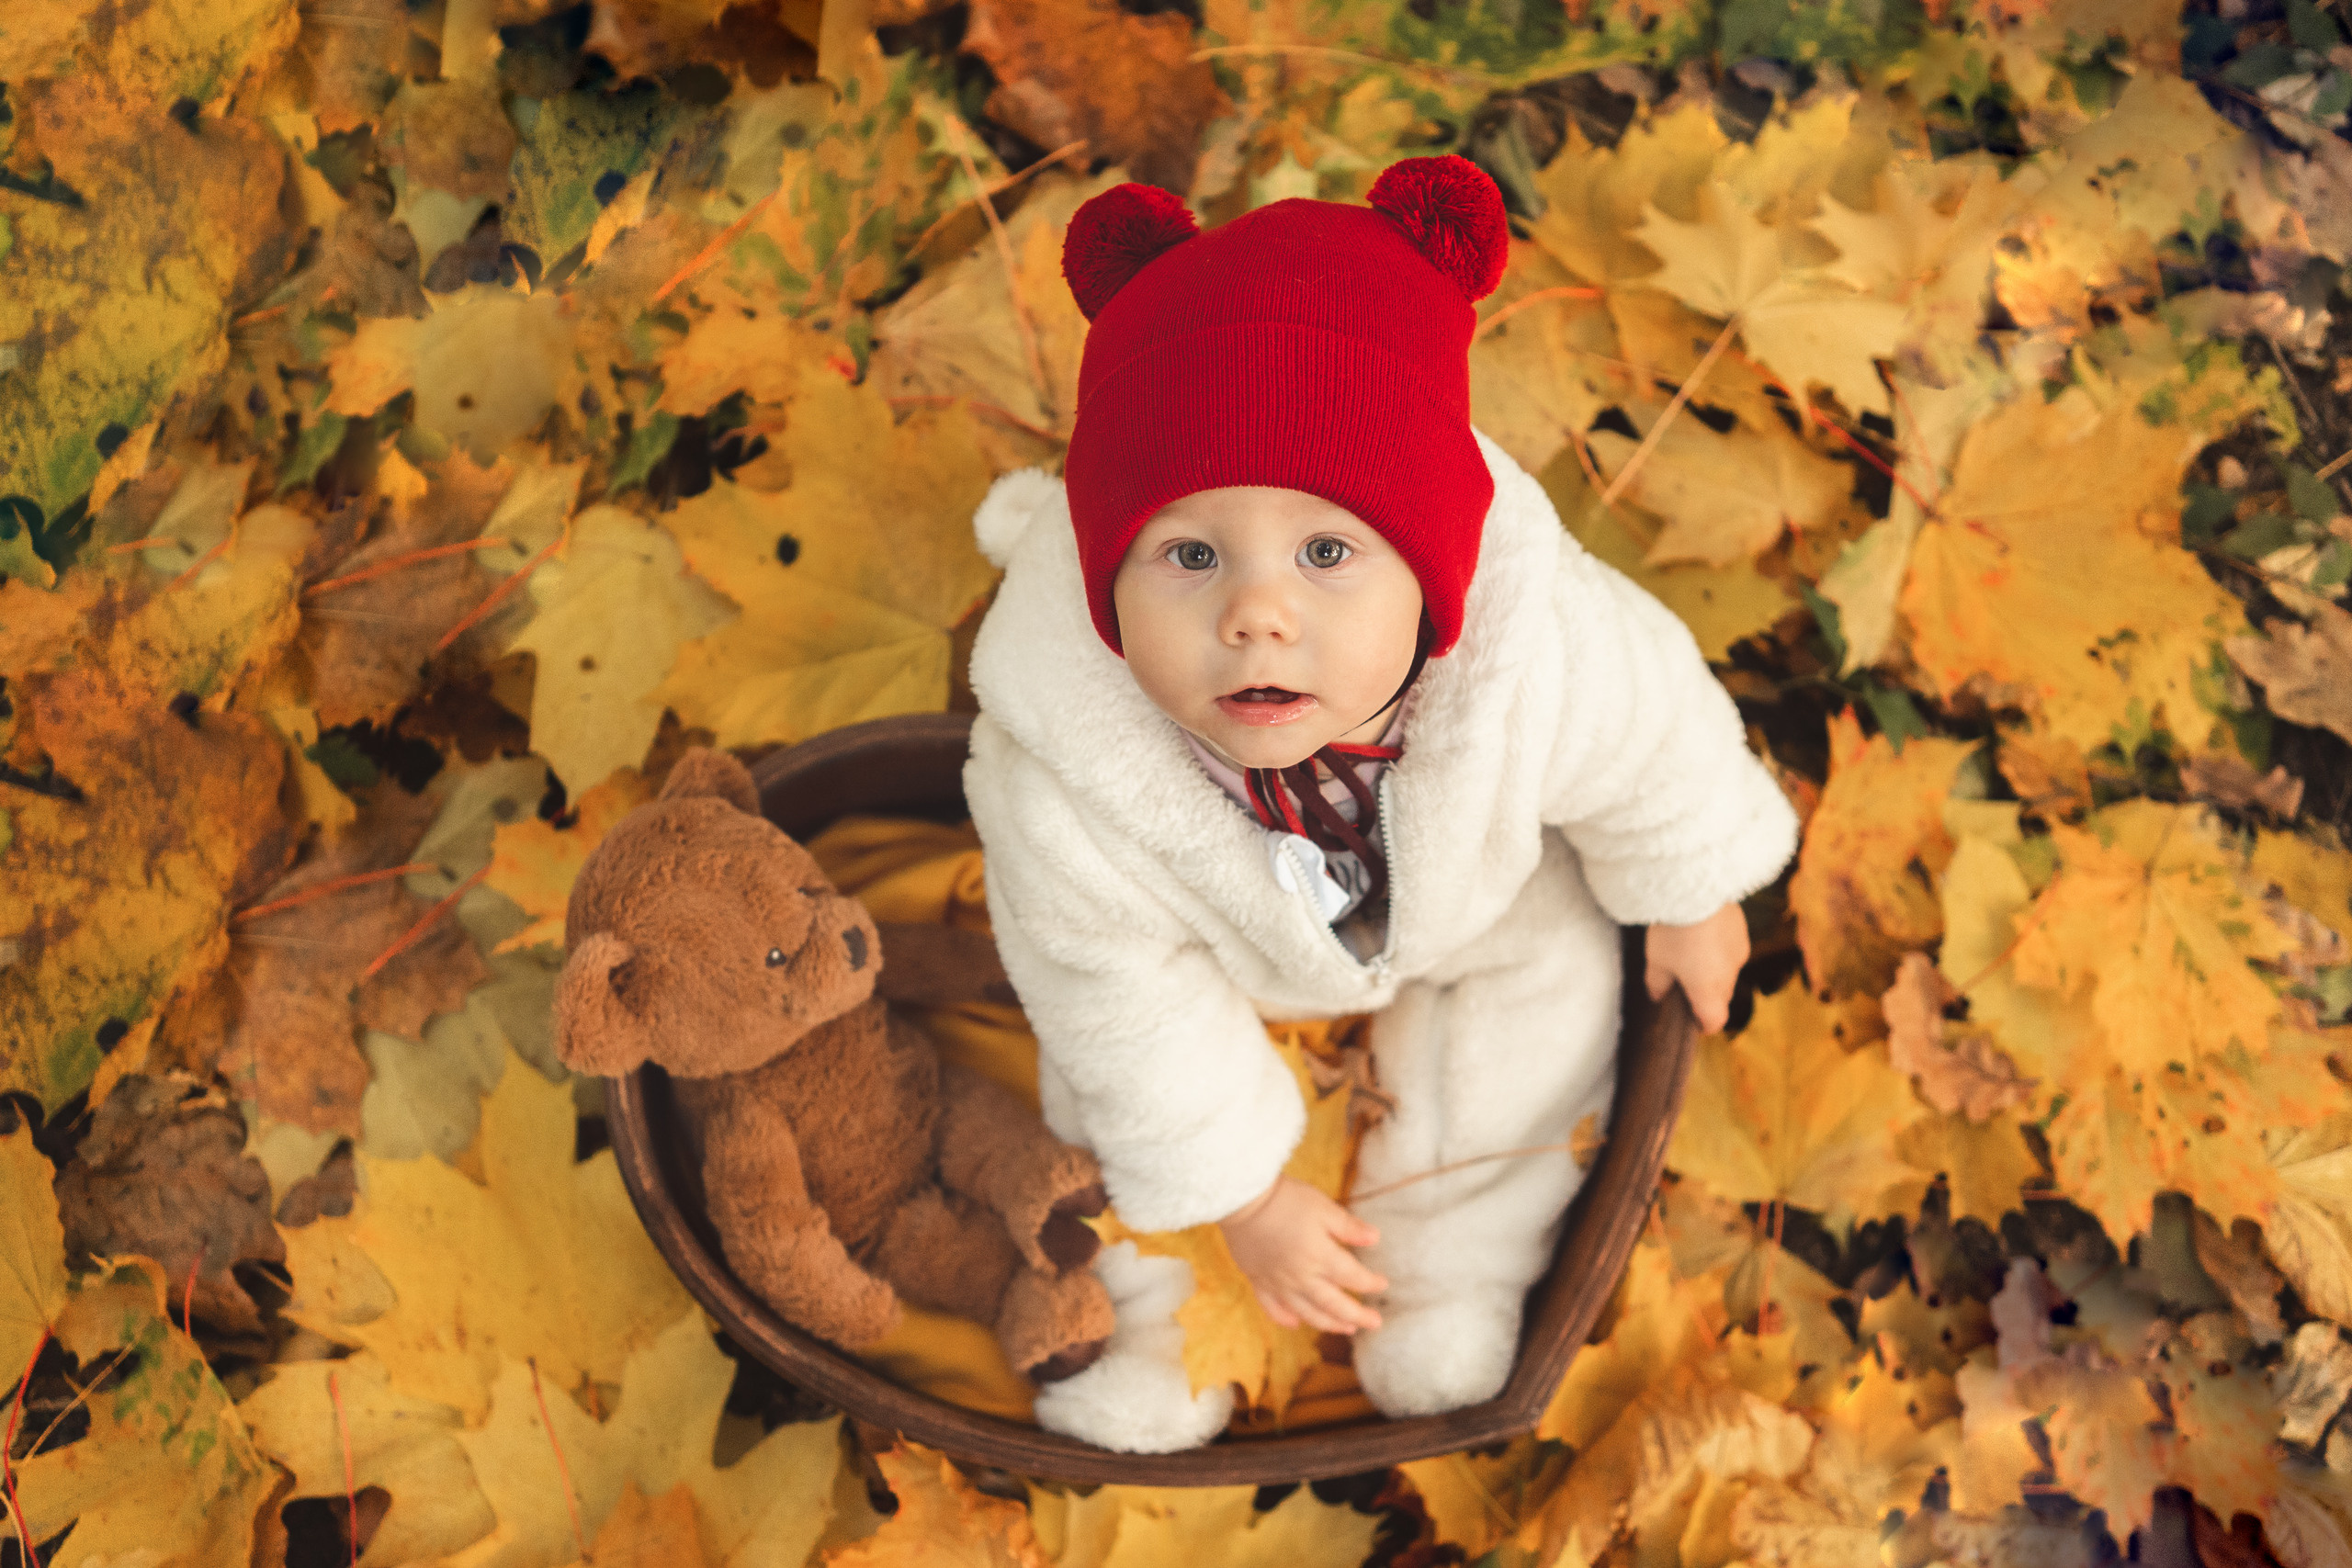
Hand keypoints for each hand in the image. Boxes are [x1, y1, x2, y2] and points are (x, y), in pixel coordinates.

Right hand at [1216, 1175, 1388, 1333]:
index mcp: (1321, 1257)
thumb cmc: (1286, 1200)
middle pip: (1334, 1304)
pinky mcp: (1258, 1281)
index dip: (1370, 1283)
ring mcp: (1278, 1283)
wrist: (1242, 1200)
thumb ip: (1349, 1228)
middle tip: (1374, 1322)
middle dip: (1357, 1315)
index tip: (1382, 1284)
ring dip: (1328, 1323)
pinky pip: (1273, 1308)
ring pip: (1307, 1312)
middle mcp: (1302, 1277)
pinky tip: (1295, 1324)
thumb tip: (1375, 1239)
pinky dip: (1285, 1319)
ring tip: (1345, 1328)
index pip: (1353, 1278)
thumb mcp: (1323, 1208)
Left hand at [1645, 900, 1747, 1032]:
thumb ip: (1657, 984)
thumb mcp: (1656, 960)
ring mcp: (1739, 952)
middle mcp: (1730, 975)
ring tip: (1690, 953)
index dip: (1703, 1024)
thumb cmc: (1672, 930)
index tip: (1690, 1020)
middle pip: (1721, 997)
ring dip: (1713, 970)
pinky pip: (1731, 949)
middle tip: (1682, 984)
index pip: (1714, 1021)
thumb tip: (1658, 996)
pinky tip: (1701, 933)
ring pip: (1728, 972)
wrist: (1697, 889)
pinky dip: (1719, 949)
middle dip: (1705, 996)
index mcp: (1708, 990)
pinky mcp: (1742, 930)